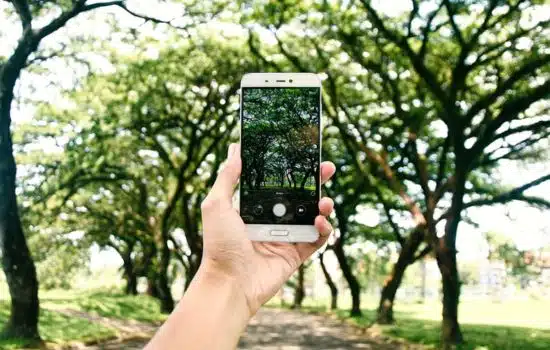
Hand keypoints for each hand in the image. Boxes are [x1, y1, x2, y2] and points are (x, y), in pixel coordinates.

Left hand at [199, 143, 334, 316]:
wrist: (229, 283)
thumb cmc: (219, 245)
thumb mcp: (216, 204)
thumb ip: (227, 177)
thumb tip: (235, 149)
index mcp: (255, 207)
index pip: (277, 182)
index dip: (291, 169)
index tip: (302, 154)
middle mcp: (271, 220)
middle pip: (300, 195)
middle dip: (316, 181)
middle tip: (327, 168)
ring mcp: (285, 237)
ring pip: (313, 214)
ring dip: (324, 204)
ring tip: (325, 200)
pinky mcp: (296, 254)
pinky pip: (317, 238)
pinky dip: (324, 228)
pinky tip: (319, 221)